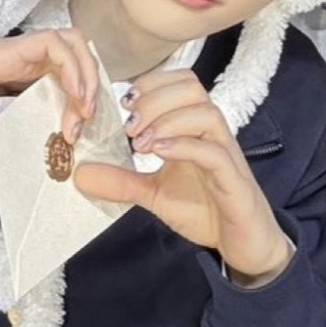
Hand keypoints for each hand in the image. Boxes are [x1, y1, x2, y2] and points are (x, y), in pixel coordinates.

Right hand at [0, 26, 98, 142]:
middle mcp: (30, 61)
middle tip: (82, 124)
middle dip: (93, 89)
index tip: (78, 134)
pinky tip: (70, 96)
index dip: (86, 101)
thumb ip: (18, 138)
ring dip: (87, 75)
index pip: (75, 75)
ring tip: (81, 109)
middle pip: (81, 56)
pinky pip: (55, 43)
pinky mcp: (13, 46)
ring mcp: (22, 51)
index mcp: (29, 79)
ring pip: (74, 43)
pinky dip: (72, 67)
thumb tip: (45, 164)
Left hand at [73, 70, 291, 284]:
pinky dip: (184, 146)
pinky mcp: (234, 181)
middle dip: (155, 98)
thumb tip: (81, 174)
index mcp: (197, 128)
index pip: (182, 82)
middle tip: (129, 126)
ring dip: (167, 120)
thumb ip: (122, 181)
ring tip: (141, 142)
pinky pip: (214, 152)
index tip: (124, 101)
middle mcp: (214, 134)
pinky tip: (159, 153)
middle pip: (192, 88)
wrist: (244, 244)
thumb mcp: (155, 193)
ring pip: (206, 113)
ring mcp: (227, 155)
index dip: (152, 82)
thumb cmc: (207, 210)